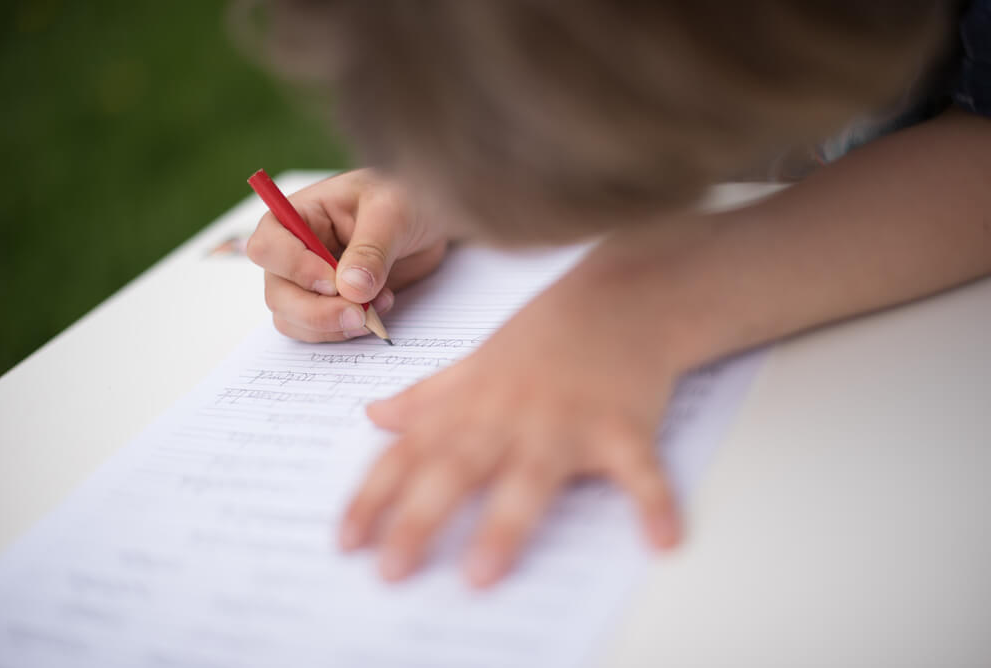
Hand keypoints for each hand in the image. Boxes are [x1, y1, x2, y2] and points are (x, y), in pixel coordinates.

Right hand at [246, 169, 448, 340]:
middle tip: (358, 315)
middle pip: (277, 293)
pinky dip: (345, 333)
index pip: (268, 247)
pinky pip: (319, 332)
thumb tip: (351, 289)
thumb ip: (371, 250)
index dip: (295, 270)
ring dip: (333, 326)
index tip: (334, 282)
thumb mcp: (392, 213)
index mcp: (299, 215)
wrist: (428, 218)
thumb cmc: (405, 196)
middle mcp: (295, 251)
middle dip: (316, 312)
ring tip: (376, 309)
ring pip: (293, 320)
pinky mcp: (330, 304)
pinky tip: (377, 313)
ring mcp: (309, 282)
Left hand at [339, 237, 688, 586]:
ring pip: (532, 476)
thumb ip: (427, 397)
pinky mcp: (624, 426)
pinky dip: (654, 503)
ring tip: (483, 574)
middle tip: (391, 571)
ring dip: (507, 523)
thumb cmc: (545, 337)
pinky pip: (639, 470)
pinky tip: (662, 542)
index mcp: (472, 403)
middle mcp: (510, 415)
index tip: (346, 541)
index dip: (374, 497)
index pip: (411, 453)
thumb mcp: (477, 364)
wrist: (620, 296)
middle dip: (421, 519)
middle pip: (457, 469)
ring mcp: (567, 420)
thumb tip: (373, 417)